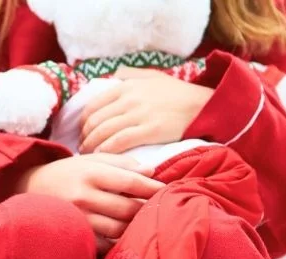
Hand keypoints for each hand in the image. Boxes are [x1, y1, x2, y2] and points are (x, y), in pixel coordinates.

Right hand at [17, 153, 163, 239]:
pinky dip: (117, 240)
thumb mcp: (90, 160)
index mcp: (90, 173)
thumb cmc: (66, 173)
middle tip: (159, 208)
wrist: (28, 191)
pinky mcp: (73, 235)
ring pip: (118, 229)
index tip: (167, 190)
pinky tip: (123, 234)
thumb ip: (121, 164)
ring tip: (144, 222)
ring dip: (135, 227)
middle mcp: (83, 196)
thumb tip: (151, 172)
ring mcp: (78, 219)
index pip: (131, 182)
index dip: (152, 188)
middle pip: (128, 208)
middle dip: (148, 209)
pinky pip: (104, 244)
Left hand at [80, 67, 213, 154]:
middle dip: (84, 137)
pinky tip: (102, 156)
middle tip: (82, 147)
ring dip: (91, 146)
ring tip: (89, 155)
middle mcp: (129, 99)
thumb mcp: (153, 76)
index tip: (82, 133)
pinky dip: (106, 150)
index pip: (93, 106)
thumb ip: (132, 75)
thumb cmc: (178, 93)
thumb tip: (114, 75)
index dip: (83, 122)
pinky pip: (119, 142)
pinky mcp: (149, 130)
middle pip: (95, 121)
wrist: (203, 105)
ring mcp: (139, 114)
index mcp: (127, 86)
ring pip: (103, 132)